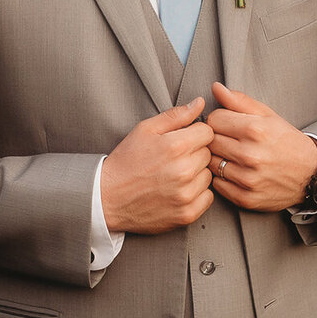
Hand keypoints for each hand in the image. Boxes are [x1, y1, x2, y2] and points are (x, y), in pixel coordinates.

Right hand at [100, 97, 213, 234]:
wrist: (108, 198)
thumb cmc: (126, 162)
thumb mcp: (145, 130)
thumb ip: (175, 115)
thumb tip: (199, 103)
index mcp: (175, 146)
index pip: (208, 132)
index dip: (195, 134)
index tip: (182, 140)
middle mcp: (184, 171)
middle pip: (209, 153)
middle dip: (194, 153)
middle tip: (173, 159)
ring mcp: (186, 194)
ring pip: (208, 175)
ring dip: (196, 174)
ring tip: (173, 176)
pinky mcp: (187, 214)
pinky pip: (208, 198)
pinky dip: (197, 194)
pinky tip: (178, 191)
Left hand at [208, 82, 316, 211]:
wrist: (311, 174)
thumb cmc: (287, 142)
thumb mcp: (268, 115)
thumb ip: (239, 101)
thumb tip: (216, 87)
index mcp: (255, 130)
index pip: (213, 119)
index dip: (219, 120)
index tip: (229, 125)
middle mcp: (250, 155)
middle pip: (209, 141)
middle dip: (217, 138)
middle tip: (231, 140)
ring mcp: (248, 179)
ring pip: (211, 163)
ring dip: (218, 159)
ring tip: (234, 156)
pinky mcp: (246, 198)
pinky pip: (218, 185)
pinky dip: (223, 178)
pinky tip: (236, 172)